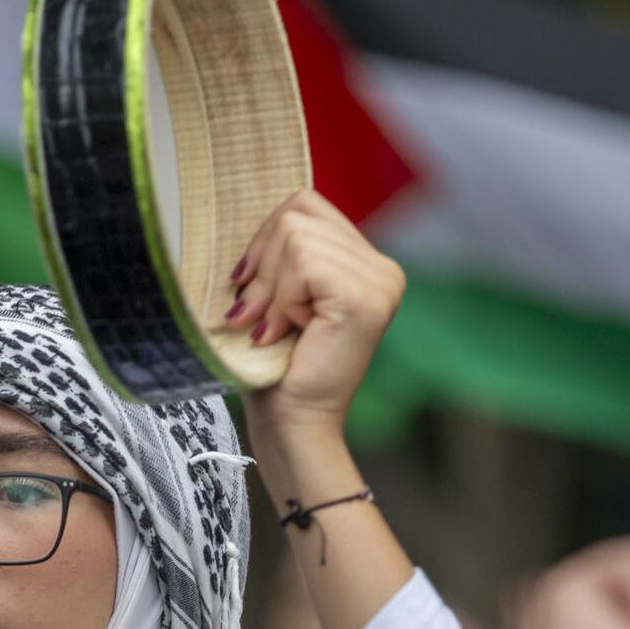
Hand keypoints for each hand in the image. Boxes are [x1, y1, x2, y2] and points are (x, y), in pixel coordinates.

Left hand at [229, 190, 405, 437]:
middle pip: (297, 213)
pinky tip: (285, 332)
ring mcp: (380, 281)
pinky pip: (304, 263)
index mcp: (365, 263)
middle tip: (255, 315)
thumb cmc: (276, 367)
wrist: (292, 424)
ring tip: (271, 329)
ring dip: (269, 289)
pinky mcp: (366, 297)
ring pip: (296, 236)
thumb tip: (253, 217)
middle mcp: (383, 268)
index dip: (264, 237)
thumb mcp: (276, 296)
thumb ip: (280, 254)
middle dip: (262, 266)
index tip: (246, 283)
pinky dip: (281, 299)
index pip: (304, 204)